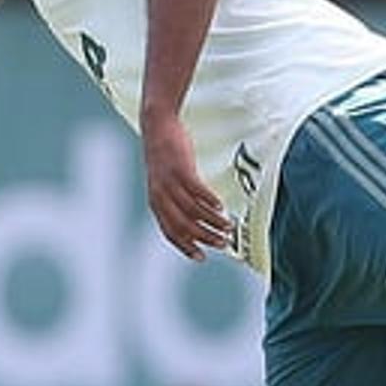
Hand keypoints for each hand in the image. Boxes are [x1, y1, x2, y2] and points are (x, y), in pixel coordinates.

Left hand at [142, 113, 232, 260]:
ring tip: (229, 226)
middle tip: (224, 243)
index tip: (202, 258)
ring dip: (213, 221)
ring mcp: (170, 182)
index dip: (186, 246)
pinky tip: (221, 206)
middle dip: (205, 237)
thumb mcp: (164, 182)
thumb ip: (173, 200)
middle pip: (185, 225)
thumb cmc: (165, 156)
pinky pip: (197, 190)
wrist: (157, 127)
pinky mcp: (181, 168)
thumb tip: (193, 219)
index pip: (171, 232)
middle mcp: (161, 196)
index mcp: (156, 203)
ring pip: (193, 210)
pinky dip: (210, 200)